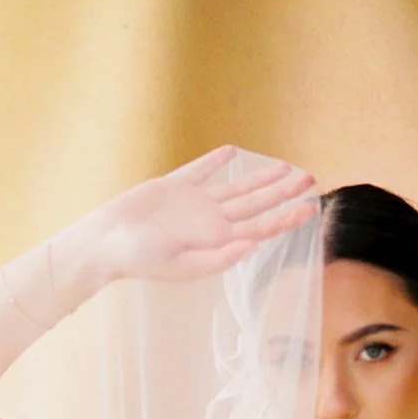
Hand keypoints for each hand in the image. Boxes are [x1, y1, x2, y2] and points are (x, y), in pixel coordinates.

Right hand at [97, 145, 318, 283]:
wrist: (106, 243)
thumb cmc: (141, 260)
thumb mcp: (182, 266)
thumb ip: (219, 257)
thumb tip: (254, 245)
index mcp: (217, 241)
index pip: (260, 227)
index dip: (286, 217)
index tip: (310, 207)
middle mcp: (211, 222)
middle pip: (256, 203)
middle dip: (284, 192)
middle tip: (310, 178)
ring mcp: (194, 204)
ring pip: (236, 187)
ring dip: (261, 177)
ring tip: (285, 167)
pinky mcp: (173, 188)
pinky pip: (200, 171)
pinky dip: (215, 161)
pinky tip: (232, 152)